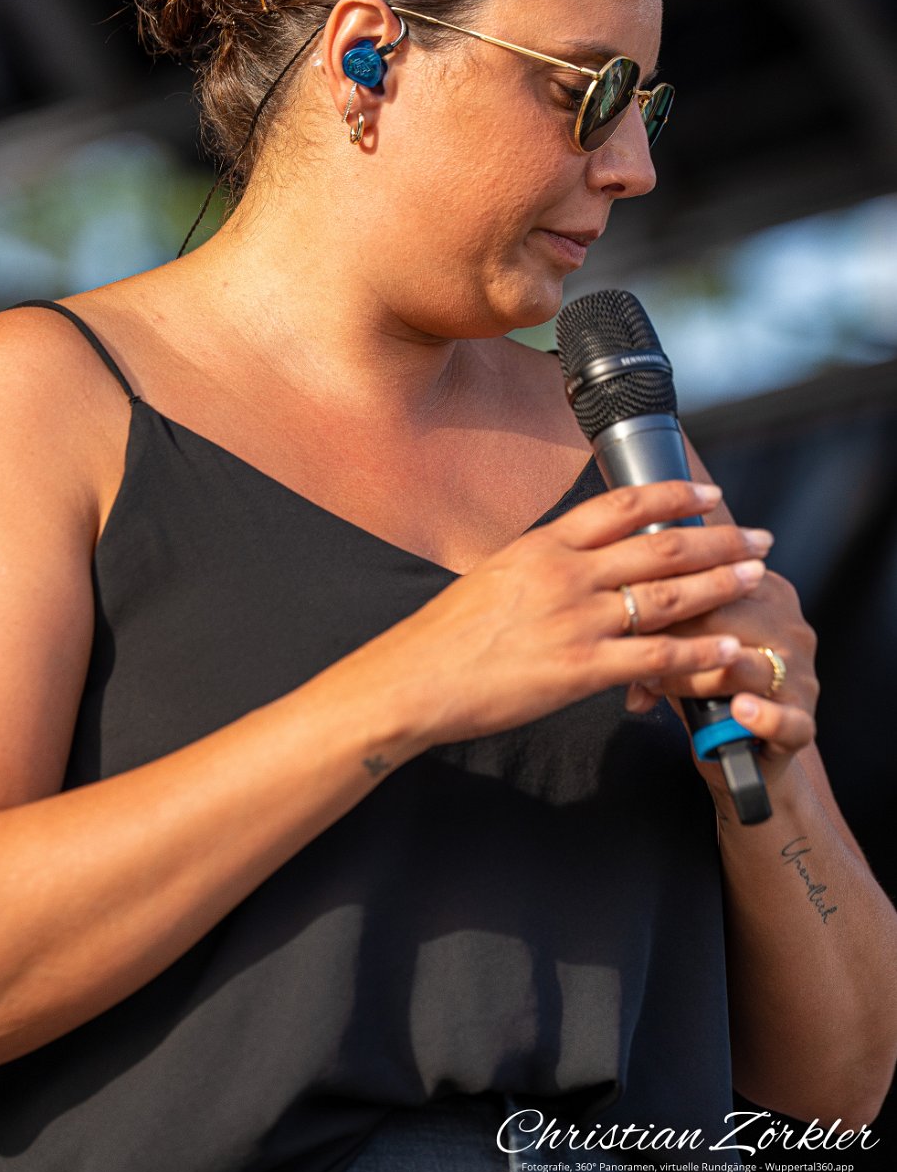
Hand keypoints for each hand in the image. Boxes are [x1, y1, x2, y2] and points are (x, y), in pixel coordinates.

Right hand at [375, 480, 778, 750]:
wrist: (413, 679)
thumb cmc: (446, 635)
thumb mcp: (495, 575)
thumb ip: (544, 564)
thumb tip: (579, 555)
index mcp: (544, 544)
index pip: (623, 505)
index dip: (674, 495)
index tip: (709, 493)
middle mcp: (565, 573)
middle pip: (658, 546)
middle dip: (717, 539)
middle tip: (758, 537)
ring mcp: (575, 620)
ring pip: (666, 595)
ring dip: (719, 585)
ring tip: (756, 578)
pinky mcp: (579, 670)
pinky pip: (653, 657)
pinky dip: (697, 653)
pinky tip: (728, 649)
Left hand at [624, 566, 818, 795]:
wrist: (744, 744)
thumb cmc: (710, 681)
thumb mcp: (687, 641)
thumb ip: (661, 623)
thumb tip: (621, 620)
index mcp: (768, 593)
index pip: (717, 576)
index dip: (668, 589)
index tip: (629, 598)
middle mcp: (790, 628)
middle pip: (728, 617)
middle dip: (674, 634)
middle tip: (634, 652)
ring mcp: (801, 675)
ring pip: (747, 667)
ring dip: (695, 677)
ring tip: (660, 684)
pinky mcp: (803, 722)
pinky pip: (786, 720)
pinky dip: (762, 716)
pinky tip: (740, 711)